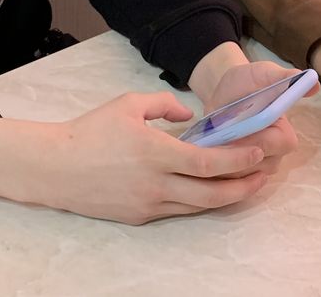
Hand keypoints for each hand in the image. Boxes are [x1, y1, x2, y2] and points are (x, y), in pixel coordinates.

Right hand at [0, 94, 271, 224]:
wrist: (55, 167)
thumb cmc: (92, 130)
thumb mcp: (129, 104)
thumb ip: (164, 105)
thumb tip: (188, 116)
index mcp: (156, 152)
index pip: (208, 163)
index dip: (239, 160)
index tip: (259, 152)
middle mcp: (156, 184)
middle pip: (212, 193)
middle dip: (244, 186)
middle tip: (264, 176)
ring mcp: (148, 205)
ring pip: (198, 207)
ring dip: (226, 197)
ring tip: (246, 185)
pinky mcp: (139, 217)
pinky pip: (177, 210)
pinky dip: (198, 202)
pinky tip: (209, 191)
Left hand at [200, 60, 311, 174]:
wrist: (222, 93)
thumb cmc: (246, 82)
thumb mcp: (262, 73)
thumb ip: (284, 77)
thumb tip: (313, 82)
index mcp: (284, 134)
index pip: (279, 145)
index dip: (259, 138)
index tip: (240, 126)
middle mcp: (274, 156)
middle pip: (259, 165)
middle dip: (238, 151)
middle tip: (220, 134)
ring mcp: (254, 168)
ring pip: (241, 175)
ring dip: (224, 159)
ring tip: (213, 139)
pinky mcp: (236, 175)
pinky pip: (227, 180)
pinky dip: (215, 167)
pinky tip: (209, 151)